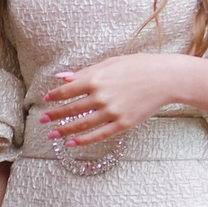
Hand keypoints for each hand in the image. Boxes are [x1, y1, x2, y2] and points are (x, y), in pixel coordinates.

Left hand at [40, 53, 178, 151]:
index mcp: (97, 79)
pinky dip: (83, 141)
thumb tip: (63, 77)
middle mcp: (101, 96)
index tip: (47, 100)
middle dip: (55, 115)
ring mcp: (112, 112)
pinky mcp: (123, 124)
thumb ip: (86, 72)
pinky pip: (99, 135)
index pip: (68, 90)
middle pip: (71, 109)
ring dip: (64, 130)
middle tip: (43, 120)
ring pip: (82, 124)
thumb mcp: (110, 63)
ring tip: (53, 135)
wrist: (164, 78)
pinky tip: (71, 144)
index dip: (55, 96)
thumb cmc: (138, 66)